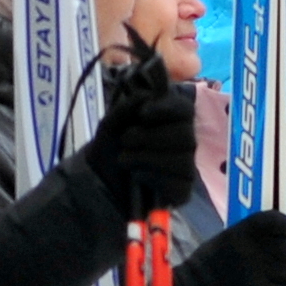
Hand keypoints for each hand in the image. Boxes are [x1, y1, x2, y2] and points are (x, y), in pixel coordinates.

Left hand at [78, 56, 199, 216]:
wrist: (99, 176)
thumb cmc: (111, 144)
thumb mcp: (112, 121)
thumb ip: (127, 106)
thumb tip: (145, 96)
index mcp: (171, 119)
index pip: (185, 109)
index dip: (168, 109)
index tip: (143, 113)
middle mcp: (184, 141)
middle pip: (186, 135)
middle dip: (151, 137)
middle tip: (126, 139)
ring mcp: (185, 166)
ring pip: (182, 161)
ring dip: (147, 158)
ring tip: (125, 158)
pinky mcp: (181, 190)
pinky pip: (177, 184)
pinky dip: (152, 177)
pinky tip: (136, 174)